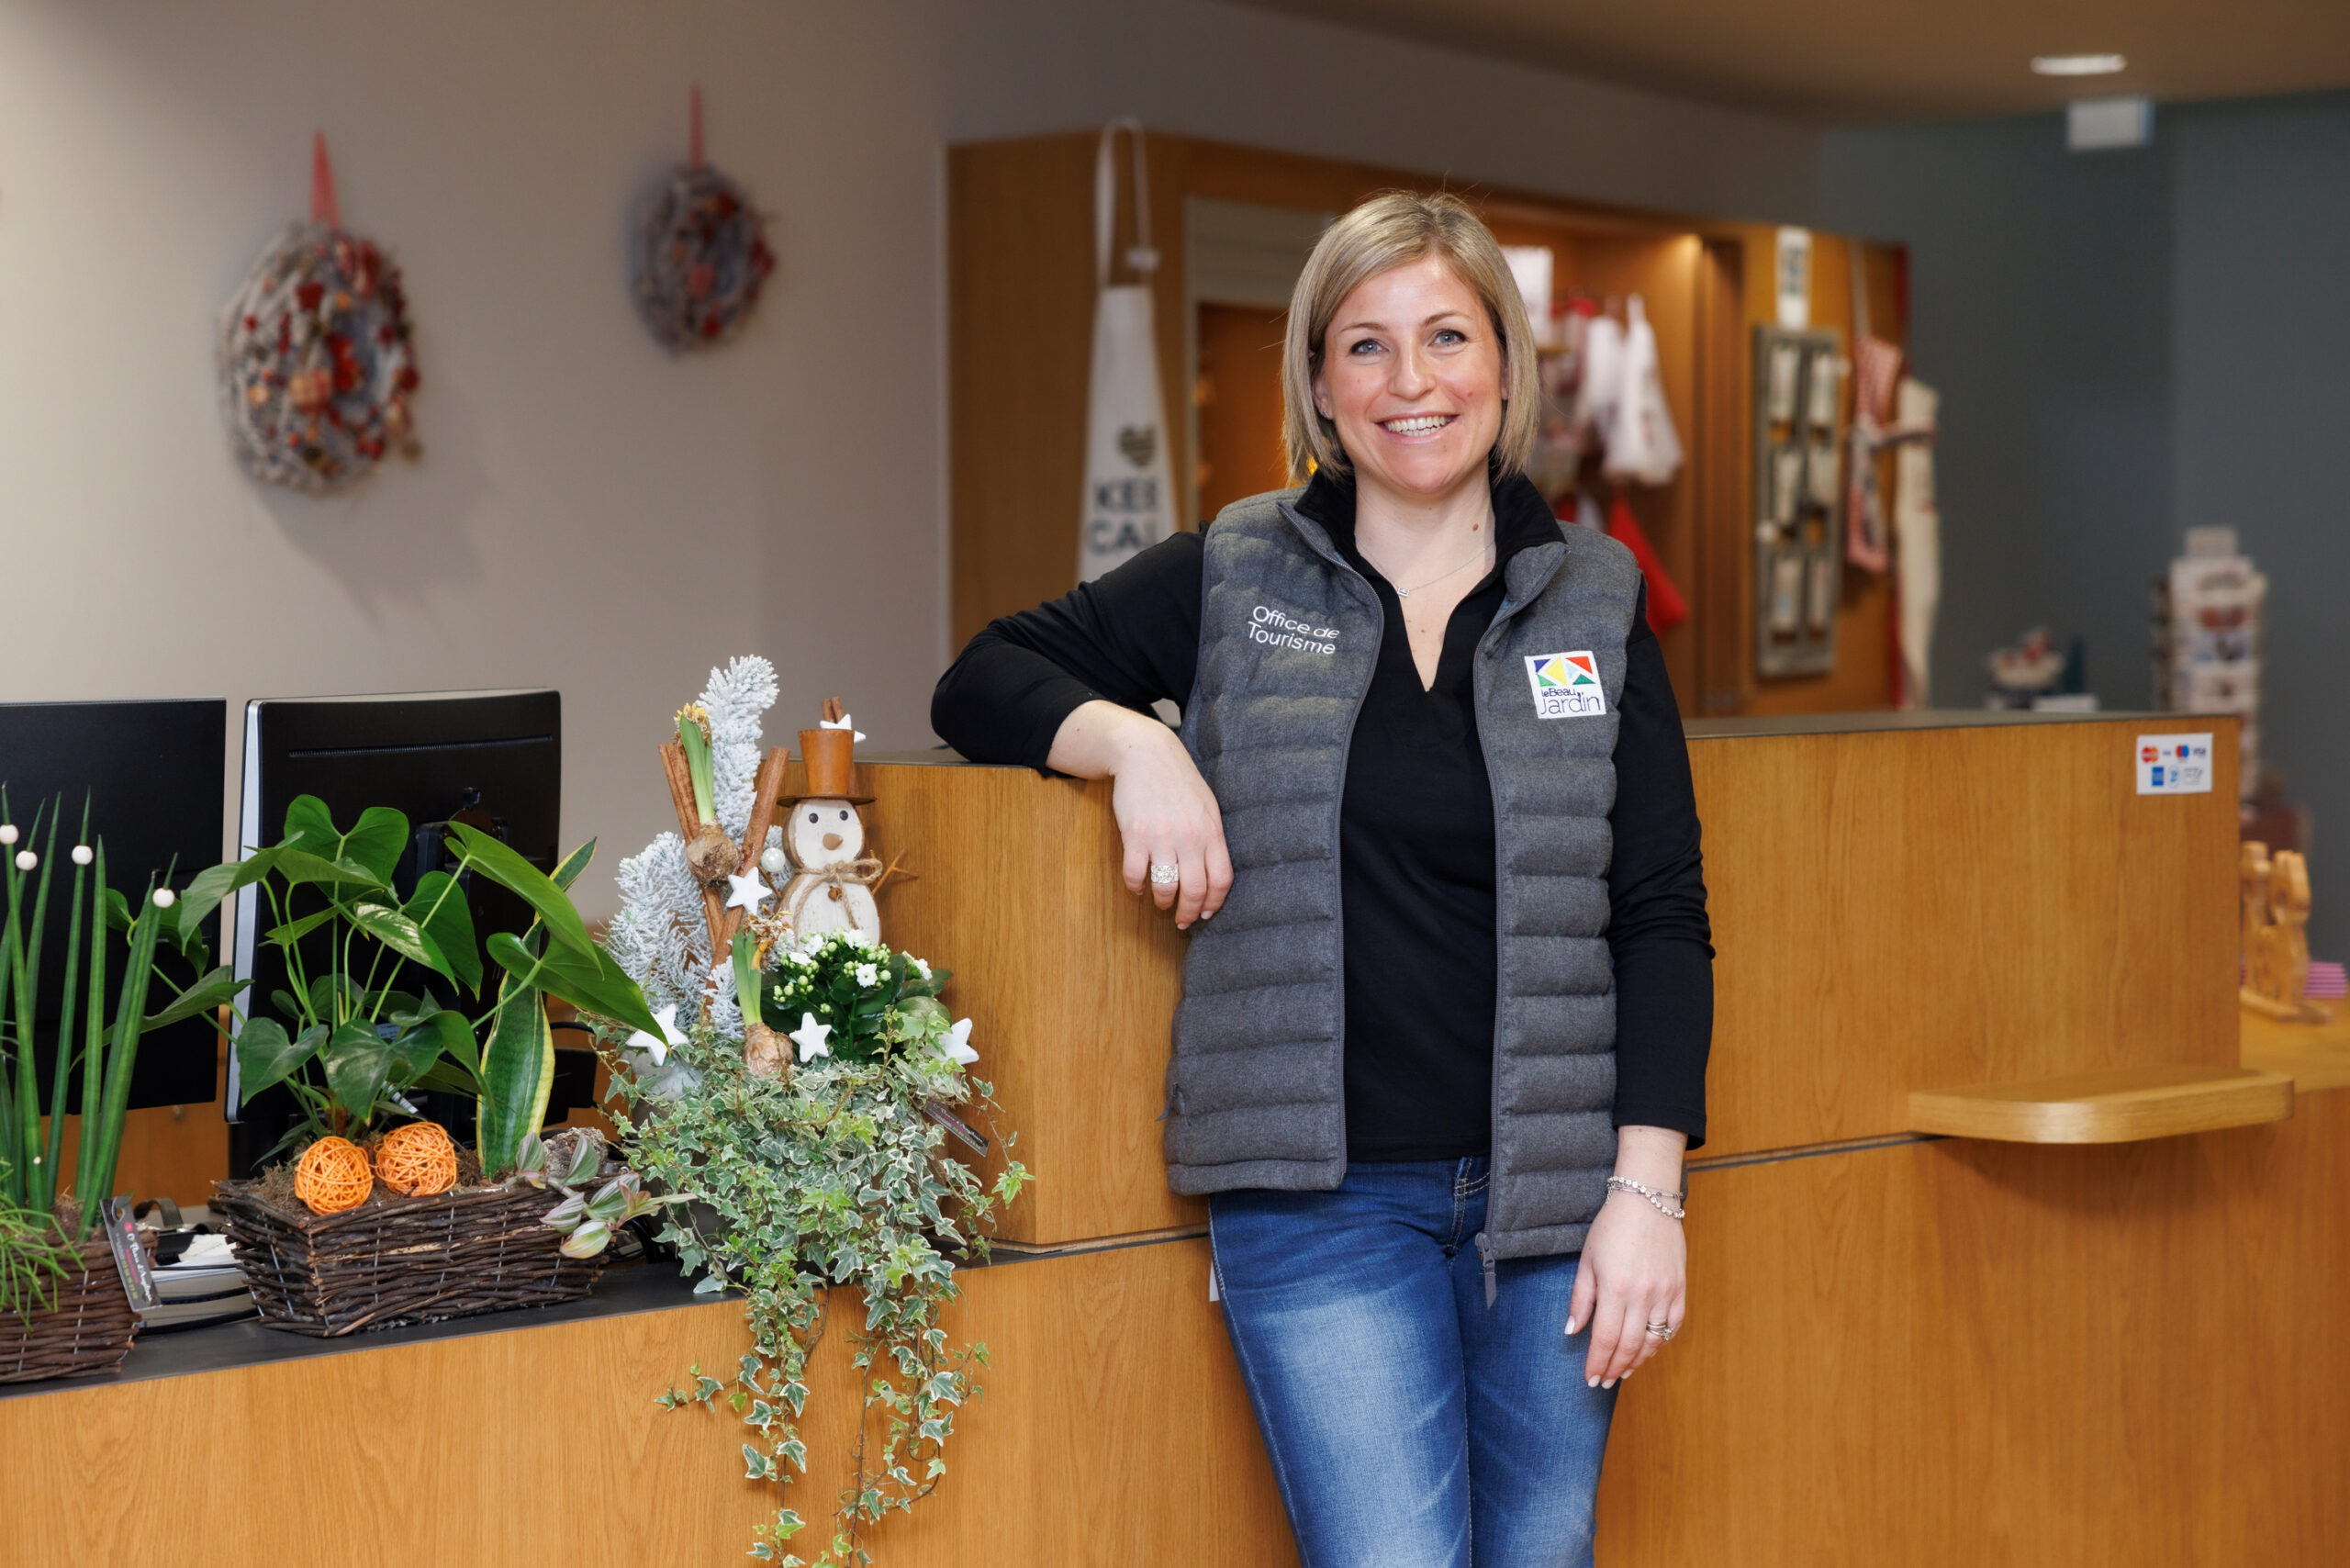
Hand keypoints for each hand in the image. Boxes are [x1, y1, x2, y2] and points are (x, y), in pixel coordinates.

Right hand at [1047, 700, 1232, 929]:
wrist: (1146, 754)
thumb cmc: (1179, 781)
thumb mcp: (1207, 806)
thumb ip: (1212, 838)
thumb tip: (1213, 874)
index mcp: (1212, 831)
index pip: (1222, 880)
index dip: (1214, 903)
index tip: (1205, 913)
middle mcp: (1190, 837)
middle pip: (1195, 891)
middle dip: (1188, 913)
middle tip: (1182, 920)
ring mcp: (1162, 837)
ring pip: (1166, 888)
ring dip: (1163, 903)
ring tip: (1161, 903)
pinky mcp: (1135, 835)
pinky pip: (1136, 875)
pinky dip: (1136, 888)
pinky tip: (1137, 887)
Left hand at [1566, 1126, 1687, 1387]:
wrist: (1647, 1200)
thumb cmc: (1611, 1227)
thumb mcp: (1587, 1260)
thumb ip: (1581, 1298)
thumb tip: (1572, 1330)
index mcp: (1615, 1288)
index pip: (1606, 1338)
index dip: (1598, 1363)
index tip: (1591, 1379)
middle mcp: (1643, 1295)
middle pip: (1630, 1345)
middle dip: (1615, 1368)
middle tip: (1604, 1382)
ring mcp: (1665, 1292)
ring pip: (1655, 1340)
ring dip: (1638, 1361)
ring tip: (1623, 1371)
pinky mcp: (1680, 1287)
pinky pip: (1674, 1324)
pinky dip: (1662, 1341)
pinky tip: (1649, 1349)